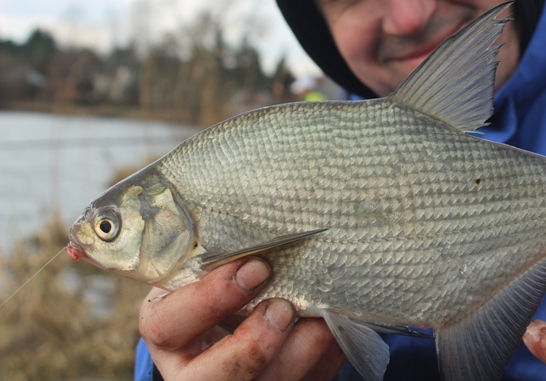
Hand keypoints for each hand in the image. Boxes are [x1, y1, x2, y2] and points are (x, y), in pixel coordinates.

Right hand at [139, 257, 345, 380]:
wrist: (235, 311)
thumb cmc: (220, 281)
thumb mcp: (206, 268)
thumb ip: (222, 255)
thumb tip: (269, 219)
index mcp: (169, 331)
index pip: (168, 325)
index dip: (211, 298)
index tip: (257, 266)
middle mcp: (194, 371)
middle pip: (212, 379)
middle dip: (254, 346)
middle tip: (284, 308)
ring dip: (302, 352)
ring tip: (322, 316)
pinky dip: (328, 356)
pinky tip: (337, 326)